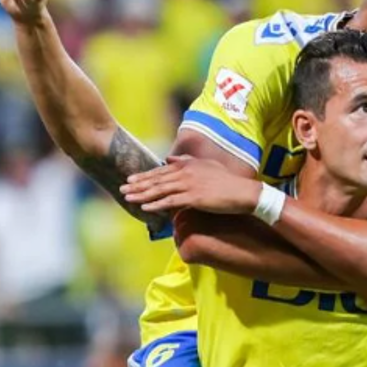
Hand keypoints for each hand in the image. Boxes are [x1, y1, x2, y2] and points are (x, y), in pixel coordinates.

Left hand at [121, 155, 261, 214]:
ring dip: (142, 194)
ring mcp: (189, 185)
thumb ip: (186, 161)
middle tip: (122, 188)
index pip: (161, 171)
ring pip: (160, 190)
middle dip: (138, 184)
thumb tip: (168, 158)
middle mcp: (186, 173)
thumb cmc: (227, 181)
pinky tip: (145, 208)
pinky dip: (157, 204)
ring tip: (128, 198)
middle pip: (157, 179)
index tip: (130, 178)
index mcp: (188, 165)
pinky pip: (171, 202)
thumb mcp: (206, 166)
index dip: (144, 175)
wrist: (243, 192)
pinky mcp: (194, 198)